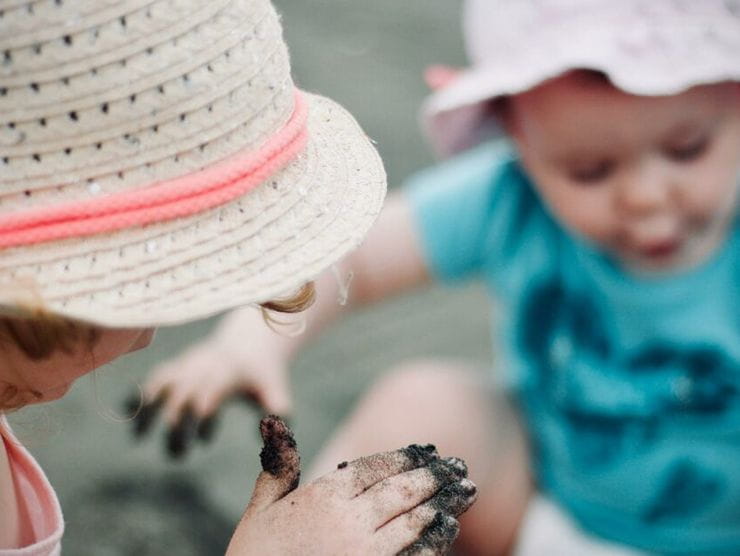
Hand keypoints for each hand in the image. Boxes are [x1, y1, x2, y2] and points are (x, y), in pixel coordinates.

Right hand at [126, 308, 294, 457]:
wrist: (249, 343)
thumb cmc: (263, 374)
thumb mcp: (275, 389)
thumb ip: (277, 409)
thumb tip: (274, 434)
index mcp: (228, 373)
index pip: (209, 394)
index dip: (202, 417)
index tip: (203, 441)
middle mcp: (204, 366)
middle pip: (182, 393)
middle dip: (176, 425)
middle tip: (178, 456)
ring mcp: (187, 364)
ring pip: (161, 382)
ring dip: (148, 408)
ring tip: (138, 437)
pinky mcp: (177, 366)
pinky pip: (154, 377)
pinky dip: (140, 392)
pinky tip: (128, 412)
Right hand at [227, 416, 476, 554]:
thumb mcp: (261, 509)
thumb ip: (278, 466)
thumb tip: (274, 420)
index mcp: (324, 496)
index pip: (375, 467)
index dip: (406, 457)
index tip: (428, 450)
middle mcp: (349, 520)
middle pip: (403, 490)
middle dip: (434, 476)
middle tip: (460, 467)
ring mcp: (365, 552)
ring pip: (415, 520)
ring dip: (444, 503)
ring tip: (466, 491)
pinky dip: (435, 540)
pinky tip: (448, 529)